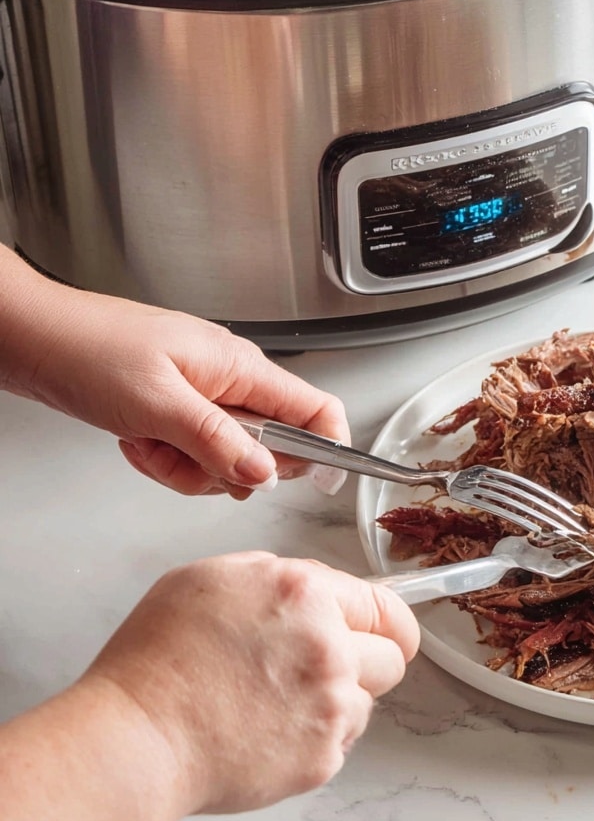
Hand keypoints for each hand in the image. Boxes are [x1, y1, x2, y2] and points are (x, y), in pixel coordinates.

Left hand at [0, 251, 347, 495]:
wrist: (37, 337)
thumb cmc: (91, 350)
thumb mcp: (159, 406)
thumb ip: (217, 443)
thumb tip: (265, 474)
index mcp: (241, 367)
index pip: (315, 408)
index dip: (328, 447)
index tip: (322, 482)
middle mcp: (230, 378)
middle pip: (266, 447)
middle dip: (224, 469)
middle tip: (186, 458)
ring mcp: (203, 393)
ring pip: (224, 457)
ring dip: (184, 466)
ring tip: (148, 443)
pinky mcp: (177, 406)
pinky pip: (191, 451)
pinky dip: (163, 457)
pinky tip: (136, 440)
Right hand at [80, 554, 420, 815]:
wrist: (138, 737)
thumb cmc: (159, 660)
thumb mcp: (214, 577)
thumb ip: (277, 574)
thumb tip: (308, 587)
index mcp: (304, 592)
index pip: (383, 603)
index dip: (388, 619)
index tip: (392, 630)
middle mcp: (328, 644)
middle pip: (393, 655)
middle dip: (368, 658)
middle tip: (329, 668)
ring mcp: (329, 703)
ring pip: (366, 701)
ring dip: (337, 700)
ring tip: (278, 701)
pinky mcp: (321, 755)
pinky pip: (339, 742)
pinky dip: (315, 738)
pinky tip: (270, 729)